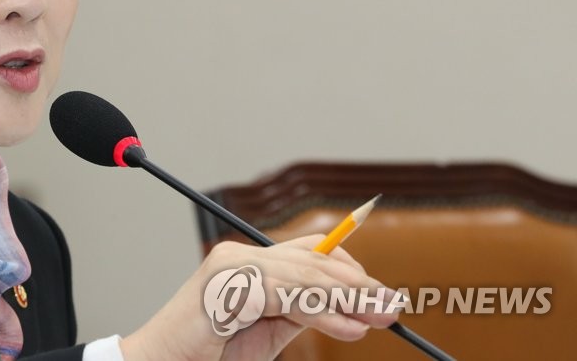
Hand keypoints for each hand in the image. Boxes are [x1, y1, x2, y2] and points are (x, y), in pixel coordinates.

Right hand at [119, 234, 400, 360]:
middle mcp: (239, 255)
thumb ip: (300, 313)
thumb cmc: (208, 354)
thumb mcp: (266, 332)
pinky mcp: (224, 286)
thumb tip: (353, 310)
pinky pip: (284, 293)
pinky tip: (347, 325)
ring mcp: (230, 266)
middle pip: (312, 259)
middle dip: (357, 284)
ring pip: (303, 274)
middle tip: (392, 307)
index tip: (380, 296)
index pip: (310, 250)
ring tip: (377, 317)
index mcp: (250, 262)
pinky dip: (321, 309)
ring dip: (346, 296)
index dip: (349, 269)